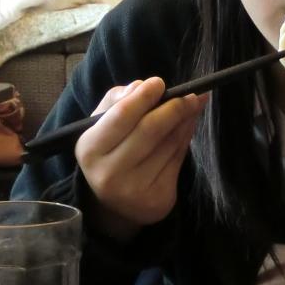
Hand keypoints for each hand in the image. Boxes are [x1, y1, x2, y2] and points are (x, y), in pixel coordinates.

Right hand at [74, 77, 207, 242]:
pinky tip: (189, 125)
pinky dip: (185, 139)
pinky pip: (177, 161)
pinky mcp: (158, 199)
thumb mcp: (101, 123)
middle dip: (174, 108)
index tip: (160, 82)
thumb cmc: (108, 151)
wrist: (113, 202)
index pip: (122, 116)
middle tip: (191, 93)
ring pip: (168, 145)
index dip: (144, 97)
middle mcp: (110, 174)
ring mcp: (135, 190)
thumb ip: (118, 100)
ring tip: (194, 104)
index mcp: (90, 150)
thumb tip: (143, 86)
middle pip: (150, 130)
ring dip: (185, 121)